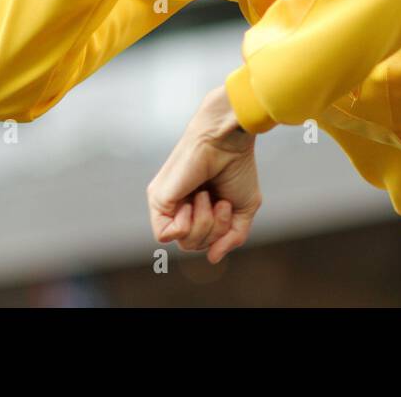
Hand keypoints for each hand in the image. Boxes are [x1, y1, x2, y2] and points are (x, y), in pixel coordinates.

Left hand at [147, 88, 259, 263]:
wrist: (227, 142)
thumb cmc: (237, 168)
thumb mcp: (243, 210)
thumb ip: (231, 238)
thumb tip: (213, 258)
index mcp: (199, 208)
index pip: (203, 242)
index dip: (219, 234)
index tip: (227, 205)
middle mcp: (181, 207)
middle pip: (193, 246)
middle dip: (214, 230)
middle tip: (220, 202)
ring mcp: (168, 203)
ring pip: (183, 242)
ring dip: (203, 223)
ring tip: (206, 195)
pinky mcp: (158, 198)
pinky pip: (165, 235)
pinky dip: (184, 225)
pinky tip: (191, 202)